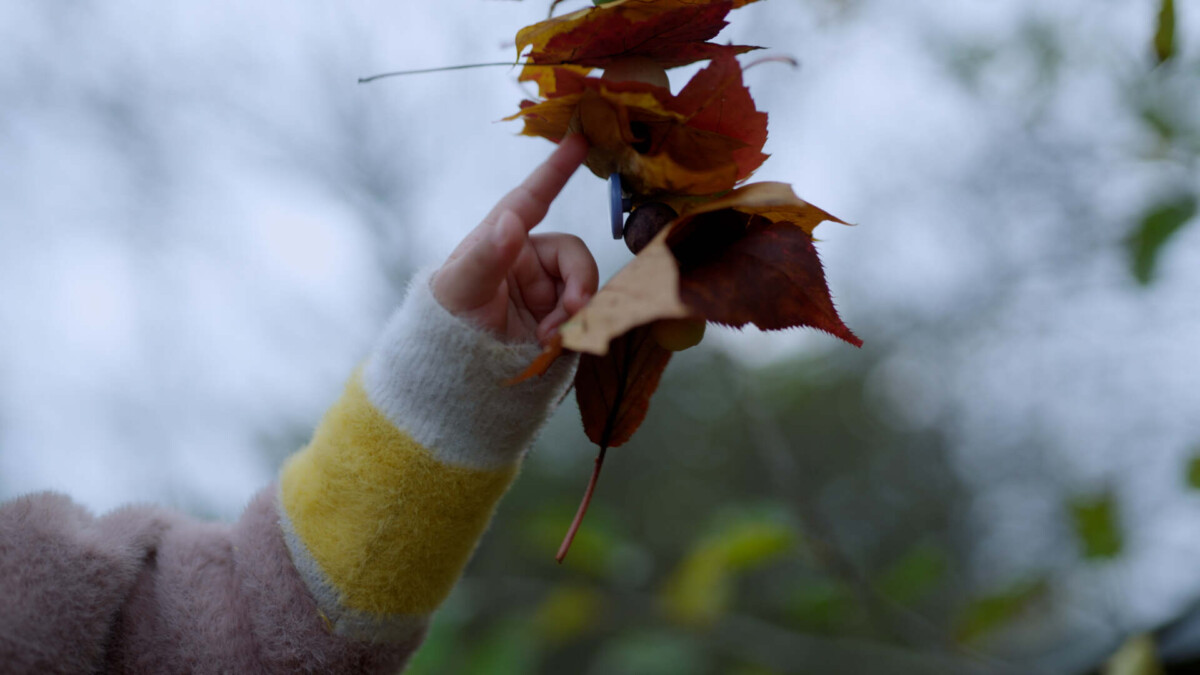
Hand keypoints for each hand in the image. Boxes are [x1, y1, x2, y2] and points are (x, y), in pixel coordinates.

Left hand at [432, 135, 597, 343]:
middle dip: (579, 282)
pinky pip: (584, 316)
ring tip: (549, 338)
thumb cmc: (444, 323)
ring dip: (574, 312)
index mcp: (501, 240)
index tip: (579, 138)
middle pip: (573, 254)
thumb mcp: (461, 289)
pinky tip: (551, 345)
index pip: (532, 199)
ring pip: (583, 286)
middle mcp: (527, 260)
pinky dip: (574, 331)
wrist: (452, 372)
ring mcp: (544, 290)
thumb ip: (487, 256)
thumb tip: (512, 221)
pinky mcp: (557, 320)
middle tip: (572, 311)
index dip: (556, 170)